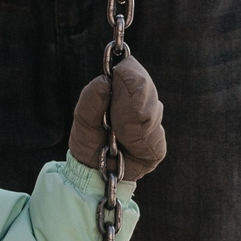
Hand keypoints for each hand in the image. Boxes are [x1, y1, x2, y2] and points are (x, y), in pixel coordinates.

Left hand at [67, 56, 166, 182]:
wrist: (91, 170)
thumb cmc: (89, 140)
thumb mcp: (83, 118)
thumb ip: (91, 99)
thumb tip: (104, 80)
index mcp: (127, 94)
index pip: (137, 75)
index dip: (131, 73)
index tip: (120, 70)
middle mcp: (144, 106)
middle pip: (147, 90)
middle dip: (131, 93)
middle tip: (114, 104)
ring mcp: (152, 126)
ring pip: (152, 111)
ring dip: (131, 116)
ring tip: (114, 129)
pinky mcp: (157, 148)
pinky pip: (154, 137)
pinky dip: (137, 137)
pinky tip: (124, 140)